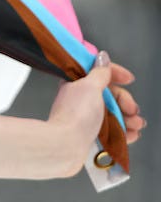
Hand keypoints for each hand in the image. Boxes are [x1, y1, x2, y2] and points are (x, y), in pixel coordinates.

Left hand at [47, 52, 144, 175]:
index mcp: (78, 85)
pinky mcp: (91, 135)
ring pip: (115, 115)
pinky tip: (131, 135)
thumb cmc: (76, 115)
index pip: (100, 74)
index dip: (116, 74)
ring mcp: (87, 119)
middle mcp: (82, 101)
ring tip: (136, 124)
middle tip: (132, 110)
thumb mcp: (90, 87)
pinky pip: (113, 132)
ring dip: (130, 119)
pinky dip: (124, 133)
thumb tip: (102, 57)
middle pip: (112, 97)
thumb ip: (99, 72)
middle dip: (127, 103)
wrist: (66, 145)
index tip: (129, 78)